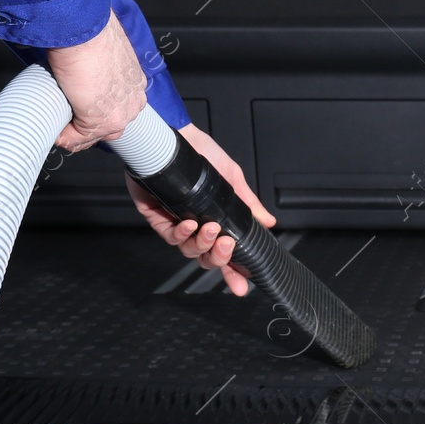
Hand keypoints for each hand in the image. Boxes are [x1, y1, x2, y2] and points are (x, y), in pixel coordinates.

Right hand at [46, 10, 146, 150]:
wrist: (83, 31)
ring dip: (74, 134)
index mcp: (135, 82)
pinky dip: (63, 136)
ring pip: (95, 135)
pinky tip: (54, 130)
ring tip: (58, 128)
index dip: (96, 114)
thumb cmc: (90, 33)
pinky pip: (78, 138)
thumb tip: (84, 69)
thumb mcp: (103, 50)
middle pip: (110, 127)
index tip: (79, 112)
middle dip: (87, 128)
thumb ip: (101, 64)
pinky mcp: (101, 120)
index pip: (119, 110)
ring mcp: (120, 113)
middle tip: (67, 123)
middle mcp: (133, 100)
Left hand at [127, 123, 276, 295]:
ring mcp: (176, 223)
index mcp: (214, 221)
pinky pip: (169, 236)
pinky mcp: (156, 217)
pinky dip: (181, 234)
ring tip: (211, 229)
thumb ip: (248, 204)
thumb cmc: (200, 154)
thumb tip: (268, 222)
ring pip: (189, 250)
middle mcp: (195, 227)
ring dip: (202, 244)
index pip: (225, 253)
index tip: (242, 286)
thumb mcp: (231, 179)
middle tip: (227, 245)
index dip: (233, 272)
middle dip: (219, 258)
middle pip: (206, 258)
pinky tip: (191, 223)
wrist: (175, 137)